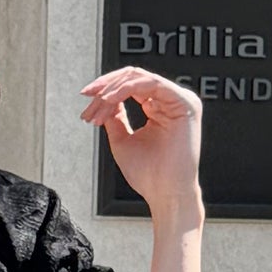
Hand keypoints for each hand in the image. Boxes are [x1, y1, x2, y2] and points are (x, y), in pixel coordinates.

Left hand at [80, 69, 202, 218]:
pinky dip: (127, 90)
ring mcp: (180, 100)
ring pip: (140, 78)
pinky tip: (109, 100)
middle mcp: (172, 101)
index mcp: (161, 107)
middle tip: (87, 98)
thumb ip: (114, 117)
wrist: (164, 194)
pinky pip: (151, 84)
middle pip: (134, 77)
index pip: (132, 86)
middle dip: (106, 86)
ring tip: (97, 105)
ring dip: (113, 90)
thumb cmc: (148, 175)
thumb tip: (103, 100)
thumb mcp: (121, 140)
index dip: (106, 88)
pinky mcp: (185, 103)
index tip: (86, 99)